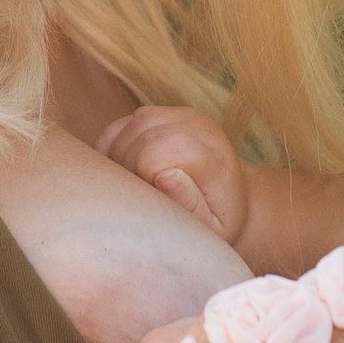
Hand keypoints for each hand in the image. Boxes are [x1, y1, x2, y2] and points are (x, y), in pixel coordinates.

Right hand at [95, 104, 249, 246]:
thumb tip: (167, 176)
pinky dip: (114, 146)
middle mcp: (202, 129)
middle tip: (142, 194)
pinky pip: (126, 123)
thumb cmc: (216, 221)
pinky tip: (126, 169)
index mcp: (214, 159)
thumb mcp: (210, 229)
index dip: (142, 174)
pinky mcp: (166, 113)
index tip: (152, 197)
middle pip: (142, 135)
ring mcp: (183, 116)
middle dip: (130, 167)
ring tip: (135, 183)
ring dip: (121, 156)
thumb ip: (190, 206)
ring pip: (133, 124)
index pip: (158, 150)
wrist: (229, 198)